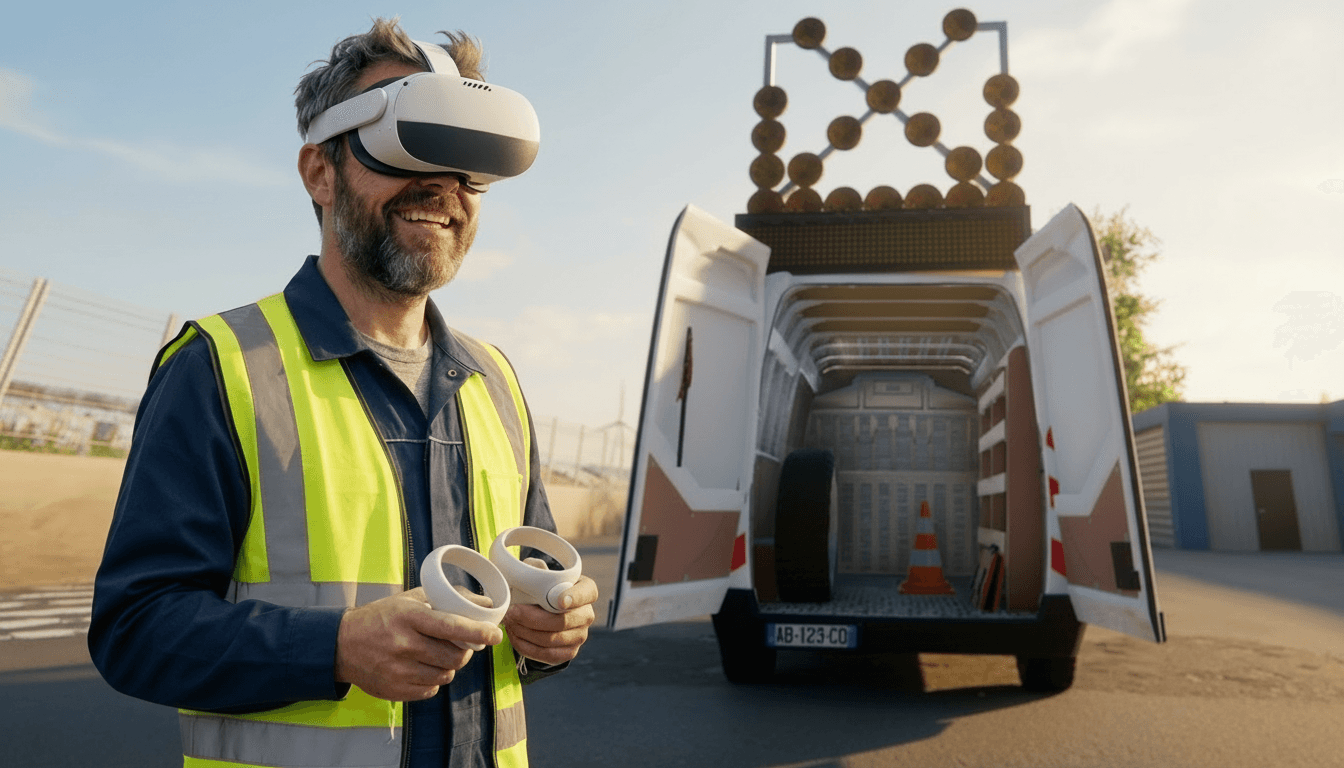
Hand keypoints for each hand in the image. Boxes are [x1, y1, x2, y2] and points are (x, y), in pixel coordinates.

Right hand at [335, 587, 502, 701]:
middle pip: (454, 656)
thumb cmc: (382, 617)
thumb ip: (448, 598)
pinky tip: (423, 668)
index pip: (453, 626)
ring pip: (445, 675)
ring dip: (450, 667)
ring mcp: (399, 670)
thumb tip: (486, 602)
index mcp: (410, 618)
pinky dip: (433, 681)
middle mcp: (404, 644)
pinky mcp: (395, 690)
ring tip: (439, 655)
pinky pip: (431, 690)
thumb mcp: (410, 600)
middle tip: (462, 645)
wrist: (342, 644)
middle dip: (465, 652)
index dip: (479, 632)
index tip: (496, 635)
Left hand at [502, 561, 597, 665]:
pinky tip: (514, 636)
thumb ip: (537, 568)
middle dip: (533, 618)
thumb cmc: (541, 589)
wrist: (542, 612)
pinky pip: (547, 655)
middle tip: (512, 612)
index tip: (559, 602)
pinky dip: (527, 647)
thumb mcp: (540, 574)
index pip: (586, 593)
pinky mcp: (569, 652)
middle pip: (563, 621)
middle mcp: (587, 614)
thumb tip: (534, 568)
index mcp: (586, 590)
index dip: (574, 598)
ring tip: (509, 622)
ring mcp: (580, 636)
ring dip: (526, 632)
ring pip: (552, 639)